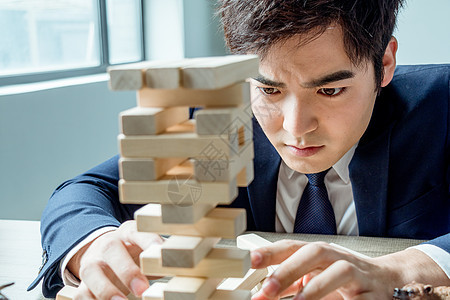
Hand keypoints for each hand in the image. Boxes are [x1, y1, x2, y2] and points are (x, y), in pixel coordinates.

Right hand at [67, 220, 162, 299]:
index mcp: (128, 232)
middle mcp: (108, 244)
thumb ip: (158, 258)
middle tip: (143, 290)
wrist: (104, 251)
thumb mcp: (146, 248)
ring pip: (91, 272)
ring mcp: (93, 261)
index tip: (160, 252)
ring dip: (106, 290)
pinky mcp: (83, 281)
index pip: (137, 231)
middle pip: (112, 249)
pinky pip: (80, 292)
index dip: (148, 241)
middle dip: (127, 271)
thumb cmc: (134, 251)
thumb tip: (179, 268)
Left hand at [250, 240, 447, 299]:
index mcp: (321, 253)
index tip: (250, 261)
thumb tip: (260, 294)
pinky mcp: (374, 294)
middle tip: (267, 288)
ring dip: (316, 288)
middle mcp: (338, 258)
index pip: (293, 246)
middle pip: (315, 253)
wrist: (390, 282)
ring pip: (340, 272)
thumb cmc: (345, 279)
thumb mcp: (316, 276)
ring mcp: (359, 274)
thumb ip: (291, 283)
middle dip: (290, 269)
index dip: (271, 251)